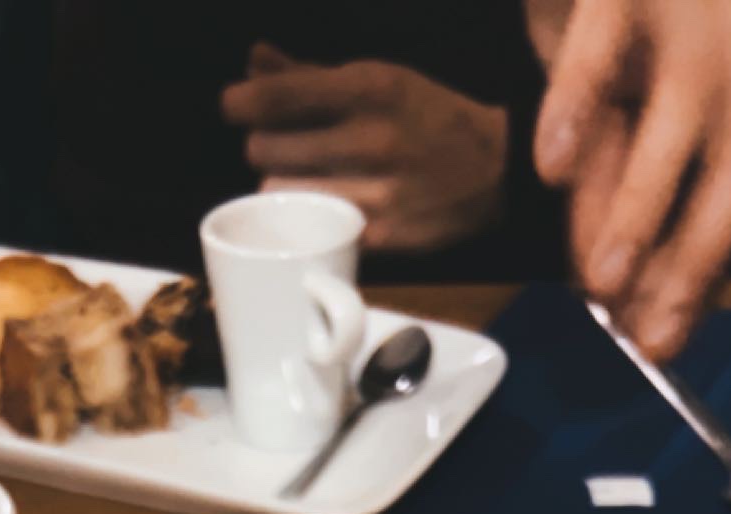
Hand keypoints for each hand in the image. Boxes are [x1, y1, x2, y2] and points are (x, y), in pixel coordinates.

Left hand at [221, 47, 507, 252]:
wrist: (495, 170)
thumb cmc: (427, 118)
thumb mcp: (377, 80)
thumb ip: (309, 74)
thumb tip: (253, 62)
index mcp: (368, 87)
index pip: (276, 96)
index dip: (241, 102)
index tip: (235, 106)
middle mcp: (370, 137)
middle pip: (264, 149)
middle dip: (263, 146)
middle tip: (279, 148)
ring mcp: (374, 190)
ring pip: (279, 194)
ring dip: (279, 188)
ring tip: (299, 181)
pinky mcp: (377, 234)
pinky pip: (310, 227)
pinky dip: (306, 220)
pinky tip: (319, 211)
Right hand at [525, 0, 730, 357]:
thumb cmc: (639, 0)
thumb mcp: (642, 86)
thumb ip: (630, 171)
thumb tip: (617, 281)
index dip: (707, 266)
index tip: (664, 337)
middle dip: (687, 254)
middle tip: (639, 331)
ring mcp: (688, 2)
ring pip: (676, 119)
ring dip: (637, 209)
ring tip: (602, 283)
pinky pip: (600, 50)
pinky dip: (575, 109)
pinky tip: (551, 169)